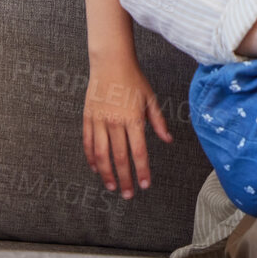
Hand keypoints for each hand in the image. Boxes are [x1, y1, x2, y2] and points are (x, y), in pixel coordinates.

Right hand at [83, 55, 172, 197]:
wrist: (111, 62)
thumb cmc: (134, 80)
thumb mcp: (150, 99)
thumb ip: (158, 122)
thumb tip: (168, 140)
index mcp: (133, 119)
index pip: (139, 151)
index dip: (142, 171)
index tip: (145, 185)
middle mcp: (115, 123)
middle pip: (119, 158)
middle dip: (125, 179)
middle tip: (129, 195)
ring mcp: (99, 121)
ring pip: (101, 154)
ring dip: (106, 173)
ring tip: (112, 187)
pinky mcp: (88, 118)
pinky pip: (87, 143)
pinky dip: (91, 159)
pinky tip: (96, 169)